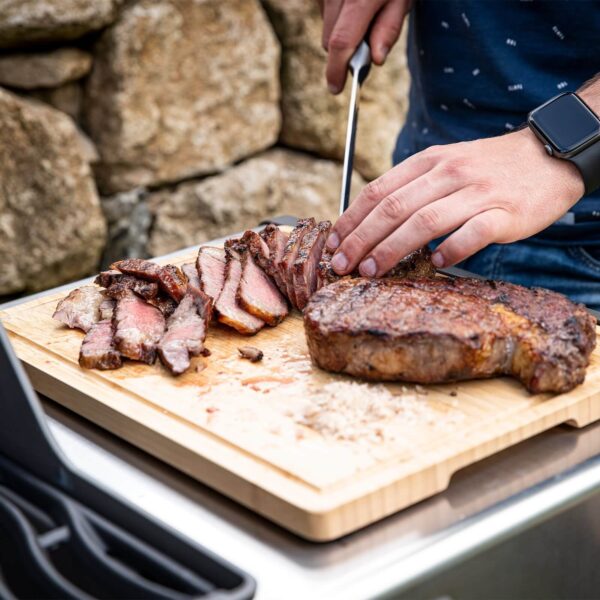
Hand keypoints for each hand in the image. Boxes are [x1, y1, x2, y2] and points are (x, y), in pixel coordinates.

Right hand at [317, 0, 409, 93]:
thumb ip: (389, 28)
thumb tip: (376, 60)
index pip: (341, 43)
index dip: (336, 70)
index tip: (336, 88)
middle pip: (329, 40)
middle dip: (345, 48)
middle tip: (369, 35)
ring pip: (326, 26)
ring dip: (341, 28)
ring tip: (363, 9)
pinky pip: (323, 11)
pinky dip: (336, 14)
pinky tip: (352, 0)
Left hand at [326, 129, 584, 274]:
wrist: (549, 156)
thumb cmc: (488, 169)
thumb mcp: (445, 165)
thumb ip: (412, 188)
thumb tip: (371, 221)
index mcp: (429, 162)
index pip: (380, 190)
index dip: (352, 220)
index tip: (334, 245)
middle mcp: (449, 174)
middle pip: (394, 208)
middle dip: (361, 240)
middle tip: (342, 266)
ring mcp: (478, 192)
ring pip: (425, 221)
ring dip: (392, 249)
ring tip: (371, 271)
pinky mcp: (506, 213)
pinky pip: (473, 232)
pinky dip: (452, 248)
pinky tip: (437, 263)